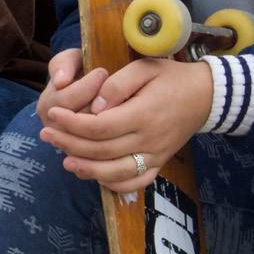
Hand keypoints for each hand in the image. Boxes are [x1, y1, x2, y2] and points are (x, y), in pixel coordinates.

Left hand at [40, 56, 214, 192]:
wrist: (207, 95)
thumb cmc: (171, 78)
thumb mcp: (145, 68)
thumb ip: (118, 85)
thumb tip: (95, 105)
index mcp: (144, 114)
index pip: (100, 126)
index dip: (72, 123)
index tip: (52, 114)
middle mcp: (150, 139)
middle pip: (102, 151)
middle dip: (69, 144)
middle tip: (47, 134)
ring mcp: (156, 154)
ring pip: (116, 172)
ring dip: (87, 170)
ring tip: (64, 160)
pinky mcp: (160, 162)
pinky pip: (137, 181)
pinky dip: (114, 184)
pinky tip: (94, 176)